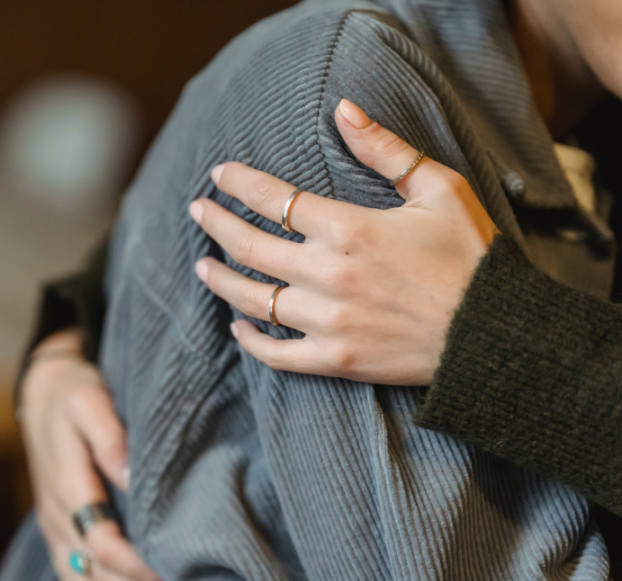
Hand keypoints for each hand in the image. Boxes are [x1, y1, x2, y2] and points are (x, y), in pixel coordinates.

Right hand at [20, 329, 190, 580]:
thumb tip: (131, 475)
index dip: (136, 567)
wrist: (42, 394)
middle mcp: (59, 518)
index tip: (173, 580)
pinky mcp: (60, 534)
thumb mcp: (90, 400)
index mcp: (68, 487)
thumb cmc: (74, 394)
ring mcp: (56, 530)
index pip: (102, 542)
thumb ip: (109, 437)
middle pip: (97, 574)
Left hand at [189, 99, 497, 385]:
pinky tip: (237, 327)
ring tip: (202, 266)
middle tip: (198, 212)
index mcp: (349, 228)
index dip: (239, 184)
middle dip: (215, 224)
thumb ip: (385, 150)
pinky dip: (250, 341)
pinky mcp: (335, 359)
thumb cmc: (470, 257)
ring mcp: (328, 321)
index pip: (274, 200)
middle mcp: (328, 274)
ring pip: (253, 299)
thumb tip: (343, 109)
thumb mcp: (439, 190)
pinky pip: (276, 353)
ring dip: (221, 280)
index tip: (219, 175)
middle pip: (250, 246)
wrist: (494, 335)